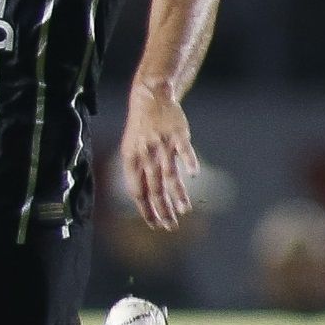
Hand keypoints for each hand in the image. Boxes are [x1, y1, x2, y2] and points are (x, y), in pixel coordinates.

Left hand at [120, 84, 198, 231]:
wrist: (150, 99)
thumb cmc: (142, 130)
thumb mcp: (131, 150)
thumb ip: (139, 173)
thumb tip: (144, 200)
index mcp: (131, 160)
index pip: (136, 191)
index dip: (145, 209)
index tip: (155, 225)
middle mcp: (145, 154)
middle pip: (153, 187)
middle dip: (162, 209)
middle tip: (171, 226)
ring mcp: (162, 144)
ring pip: (169, 173)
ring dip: (177, 194)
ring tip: (184, 211)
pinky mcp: (178, 134)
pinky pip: (184, 150)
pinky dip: (189, 162)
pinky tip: (193, 176)